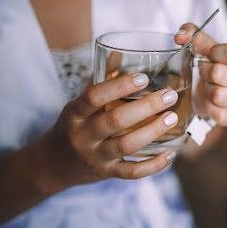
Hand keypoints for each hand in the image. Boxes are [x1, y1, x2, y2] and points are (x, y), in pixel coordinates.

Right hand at [36, 73, 178, 192]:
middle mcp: (83, 136)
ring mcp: (95, 157)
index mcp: (75, 113)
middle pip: (116, 120)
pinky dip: (154, 165)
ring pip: (127, 145)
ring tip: (172, 117)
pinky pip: (132, 172)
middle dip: (147, 107)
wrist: (54, 165)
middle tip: (169, 95)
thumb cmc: (73, 127)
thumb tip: (119, 53)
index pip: (95, 97)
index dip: (119, 86)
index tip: (143, 78)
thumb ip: (98, 83)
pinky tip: (171, 153)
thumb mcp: (78, 105)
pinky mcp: (107, 173)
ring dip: (153, 131)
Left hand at [175, 23, 226, 126]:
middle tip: (206, 72)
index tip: (211, 55)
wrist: (217, 92)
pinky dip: (210, 107)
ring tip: (210, 86)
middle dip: (206, 71)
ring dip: (207, 90)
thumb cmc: (216, 66)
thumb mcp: (208, 48)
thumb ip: (194, 36)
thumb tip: (180, 36)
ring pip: (217, 94)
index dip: (215, 53)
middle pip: (219, 73)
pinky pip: (218, 113)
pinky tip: (212, 101)